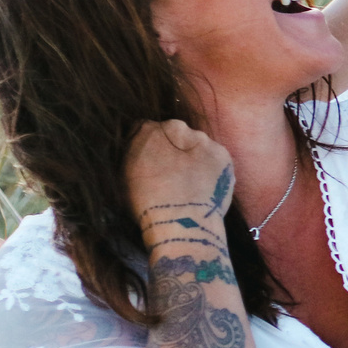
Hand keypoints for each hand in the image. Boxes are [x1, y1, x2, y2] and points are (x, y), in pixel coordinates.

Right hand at [124, 120, 234, 242]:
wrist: (180, 221)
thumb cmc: (144, 203)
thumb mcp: (123, 174)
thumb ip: (133, 155)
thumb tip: (140, 152)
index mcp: (148, 129)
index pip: (147, 131)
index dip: (149, 148)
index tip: (151, 163)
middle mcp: (178, 126)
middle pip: (175, 135)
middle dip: (173, 150)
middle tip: (172, 174)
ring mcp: (204, 140)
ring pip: (197, 145)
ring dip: (194, 158)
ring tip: (191, 183)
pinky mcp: (223, 156)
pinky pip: (215, 159)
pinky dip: (211, 169)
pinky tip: (205, 186)